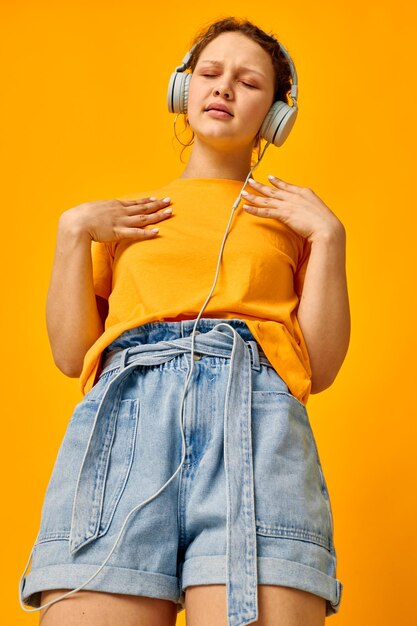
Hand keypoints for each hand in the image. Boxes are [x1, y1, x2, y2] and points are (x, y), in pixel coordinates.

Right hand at [59, 196, 173, 242]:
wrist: (75, 222)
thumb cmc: (81, 216)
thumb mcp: (94, 209)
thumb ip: (102, 211)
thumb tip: (104, 213)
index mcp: (115, 205)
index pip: (135, 202)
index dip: (147, 201)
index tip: (157, 198)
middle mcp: (120, 211)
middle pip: (143, 208)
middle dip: (158, 204)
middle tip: (170, 201)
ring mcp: (121, 221)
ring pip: (144, 218)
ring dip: (158, 215)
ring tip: (170, 212)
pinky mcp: (118, 232)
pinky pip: (136, 233)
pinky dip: (147, 232)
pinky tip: (158, 231)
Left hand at [241, 175, 342, 242]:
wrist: (327, 228)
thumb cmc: (325, 223)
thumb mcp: (318, 210)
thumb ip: (309, 207)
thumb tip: (306, 211)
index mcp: (303, 193)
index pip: (287, 186)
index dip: (277, 182)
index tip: (269, 177)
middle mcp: (293, 196)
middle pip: (273, 190)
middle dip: (260, 186)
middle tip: (250, 181)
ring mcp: (288, 205)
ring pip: (266, 199)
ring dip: (253, 196)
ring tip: (243, 193)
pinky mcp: (284, 214)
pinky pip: (265, 211)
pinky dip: (254, 209)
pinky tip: (246, 208)